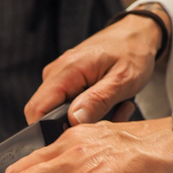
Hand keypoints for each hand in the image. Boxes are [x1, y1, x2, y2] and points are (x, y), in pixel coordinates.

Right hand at [24, 10, 170, 126]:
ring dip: (87, 121)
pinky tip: (110, 104)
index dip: (47, 132)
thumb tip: (73, 120)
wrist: (137, 33)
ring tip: (116, 109)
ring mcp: (59, 78)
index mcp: (66, 71)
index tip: (75, 139)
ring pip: (59, 114)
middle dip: (74, 128)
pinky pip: (68, 107)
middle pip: (46, 116)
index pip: (36, 110)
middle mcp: (56, 73)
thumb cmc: (133, 52)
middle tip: (107, 122)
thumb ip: (98, 100)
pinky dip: (89, 112)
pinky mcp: (67, 82)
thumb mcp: (123, 80)